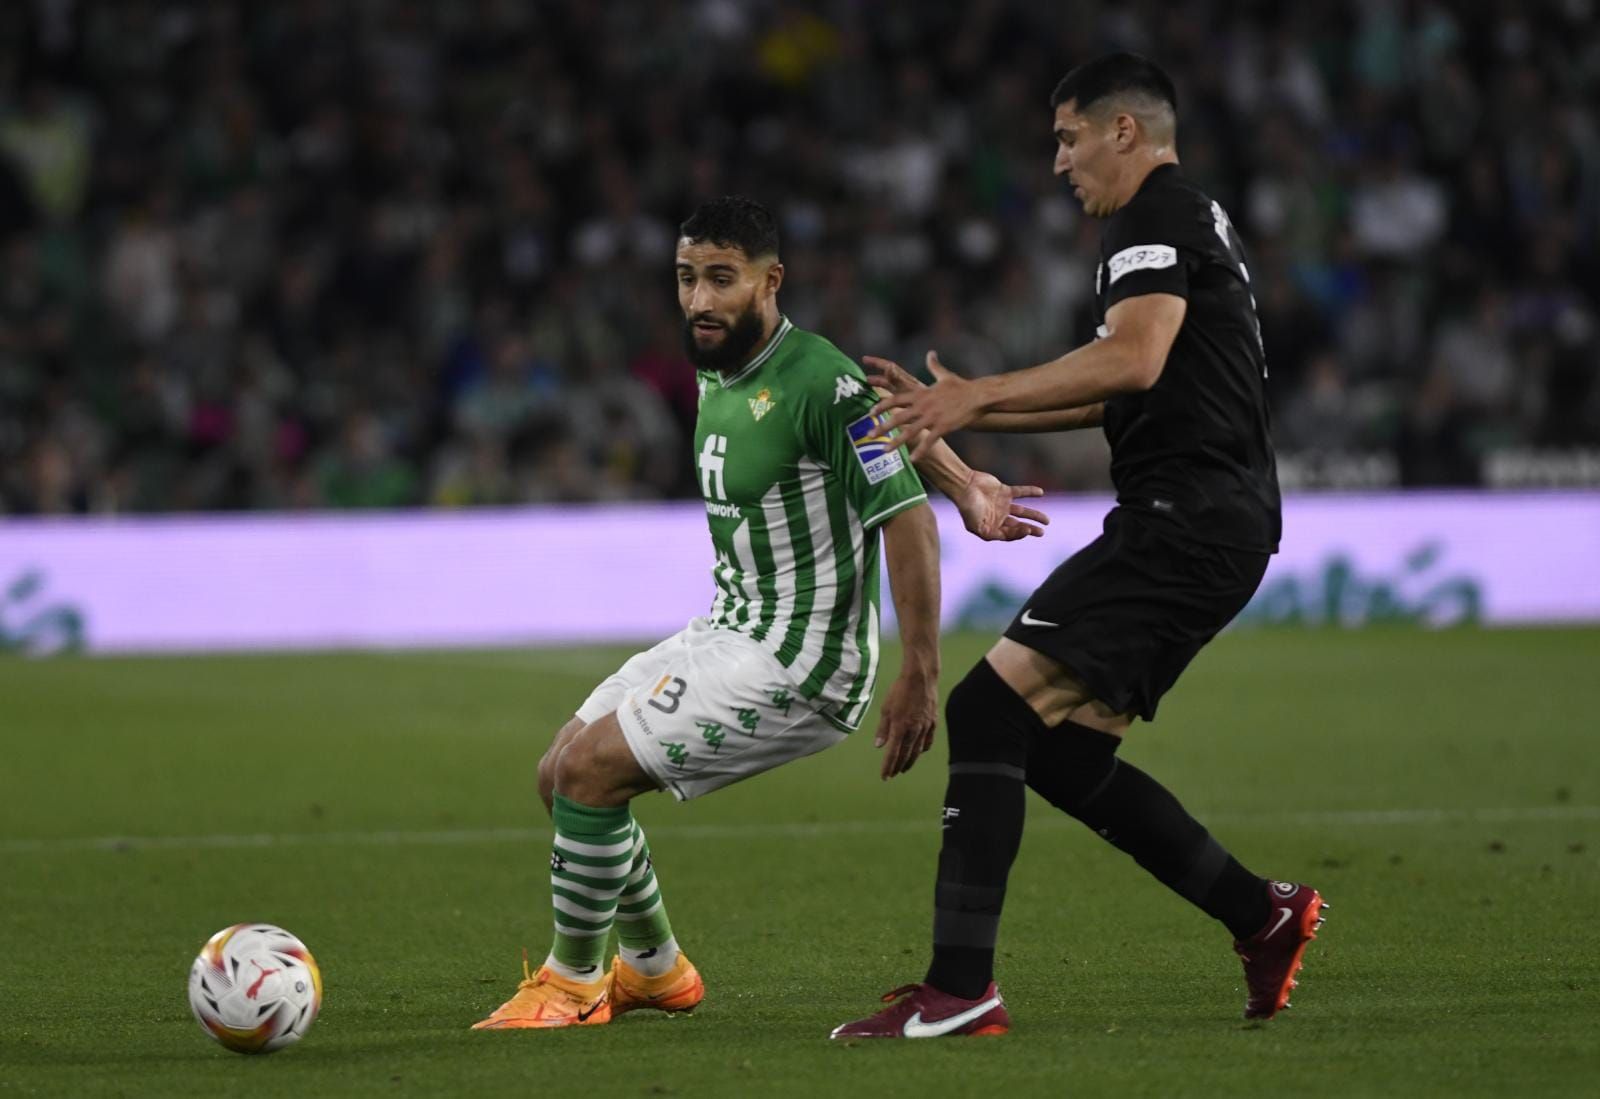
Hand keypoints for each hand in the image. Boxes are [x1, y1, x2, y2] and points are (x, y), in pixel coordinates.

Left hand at [867, 352, 986, 461]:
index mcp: (921, 394)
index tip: (870, 412)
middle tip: (868, 435)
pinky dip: (921, 451)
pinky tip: (912, 460)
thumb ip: (934, 366)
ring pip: (910, 431)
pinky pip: (929, 441)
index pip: (896, 399)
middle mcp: (923, 406)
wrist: (978, 396)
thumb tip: (931, 353)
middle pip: (898, 416)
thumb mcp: (945, 375)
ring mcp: (933, 417)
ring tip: (884, 450)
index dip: (882, 405)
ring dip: (896, 441)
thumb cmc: (962, 386)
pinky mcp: (943, 427)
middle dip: (882, 426)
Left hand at [873, 669, 937, 779]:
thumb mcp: (885, 708)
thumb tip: (879, 746)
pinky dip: (922, 749)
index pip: (892, 753)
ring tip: (904, 768)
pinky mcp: (933, 722)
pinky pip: (928, 741)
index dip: (888, 767)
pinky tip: (919, 752)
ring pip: (917, 750)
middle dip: (898, 766)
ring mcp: (925, 728)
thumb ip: (883, 729)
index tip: (884, 777)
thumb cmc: (900, 690)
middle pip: (905, 755)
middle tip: (893, 774)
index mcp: (899, 728)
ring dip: (910, 761)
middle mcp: (913, 731)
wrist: (921, 678)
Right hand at [952, 469, 1048, 540]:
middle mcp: (998, 517)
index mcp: (992, 527)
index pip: (1010, 534)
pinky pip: (1020, 492)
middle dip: (1030, 529)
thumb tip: (1008, 536)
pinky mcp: (1004, 491)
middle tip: (1042, 533)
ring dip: (1034, 515)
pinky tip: (1040, 493)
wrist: (964, 486)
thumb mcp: (977, 527)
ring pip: (1022, 511)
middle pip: (1018, 525)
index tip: (1028, 530)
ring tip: (1047, 521)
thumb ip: (991, 534)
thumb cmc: (968, 508)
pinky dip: (1030, 492)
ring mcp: (1002, 504)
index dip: (1020, 534)